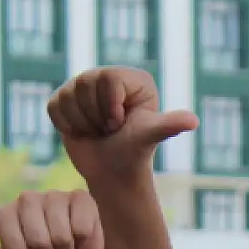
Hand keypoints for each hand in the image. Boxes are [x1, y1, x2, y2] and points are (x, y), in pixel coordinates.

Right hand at [47, 68, 198, 183]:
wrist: (112, 172)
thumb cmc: (134, 153)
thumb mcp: (149, 136)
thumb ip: (168, 125)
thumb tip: (193, 121)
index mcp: (133, 79)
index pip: (108, 78)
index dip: (110, 106)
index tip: (120, 124)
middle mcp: (109, 76)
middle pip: (84, 83)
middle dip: (96, 116)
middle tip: (110, 130)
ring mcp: (84, 87)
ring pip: (67, 95)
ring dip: (82, 122)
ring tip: (98, 131)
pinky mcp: (64, 99)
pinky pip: (54, 106)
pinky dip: (67, 125)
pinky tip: (83, 133)